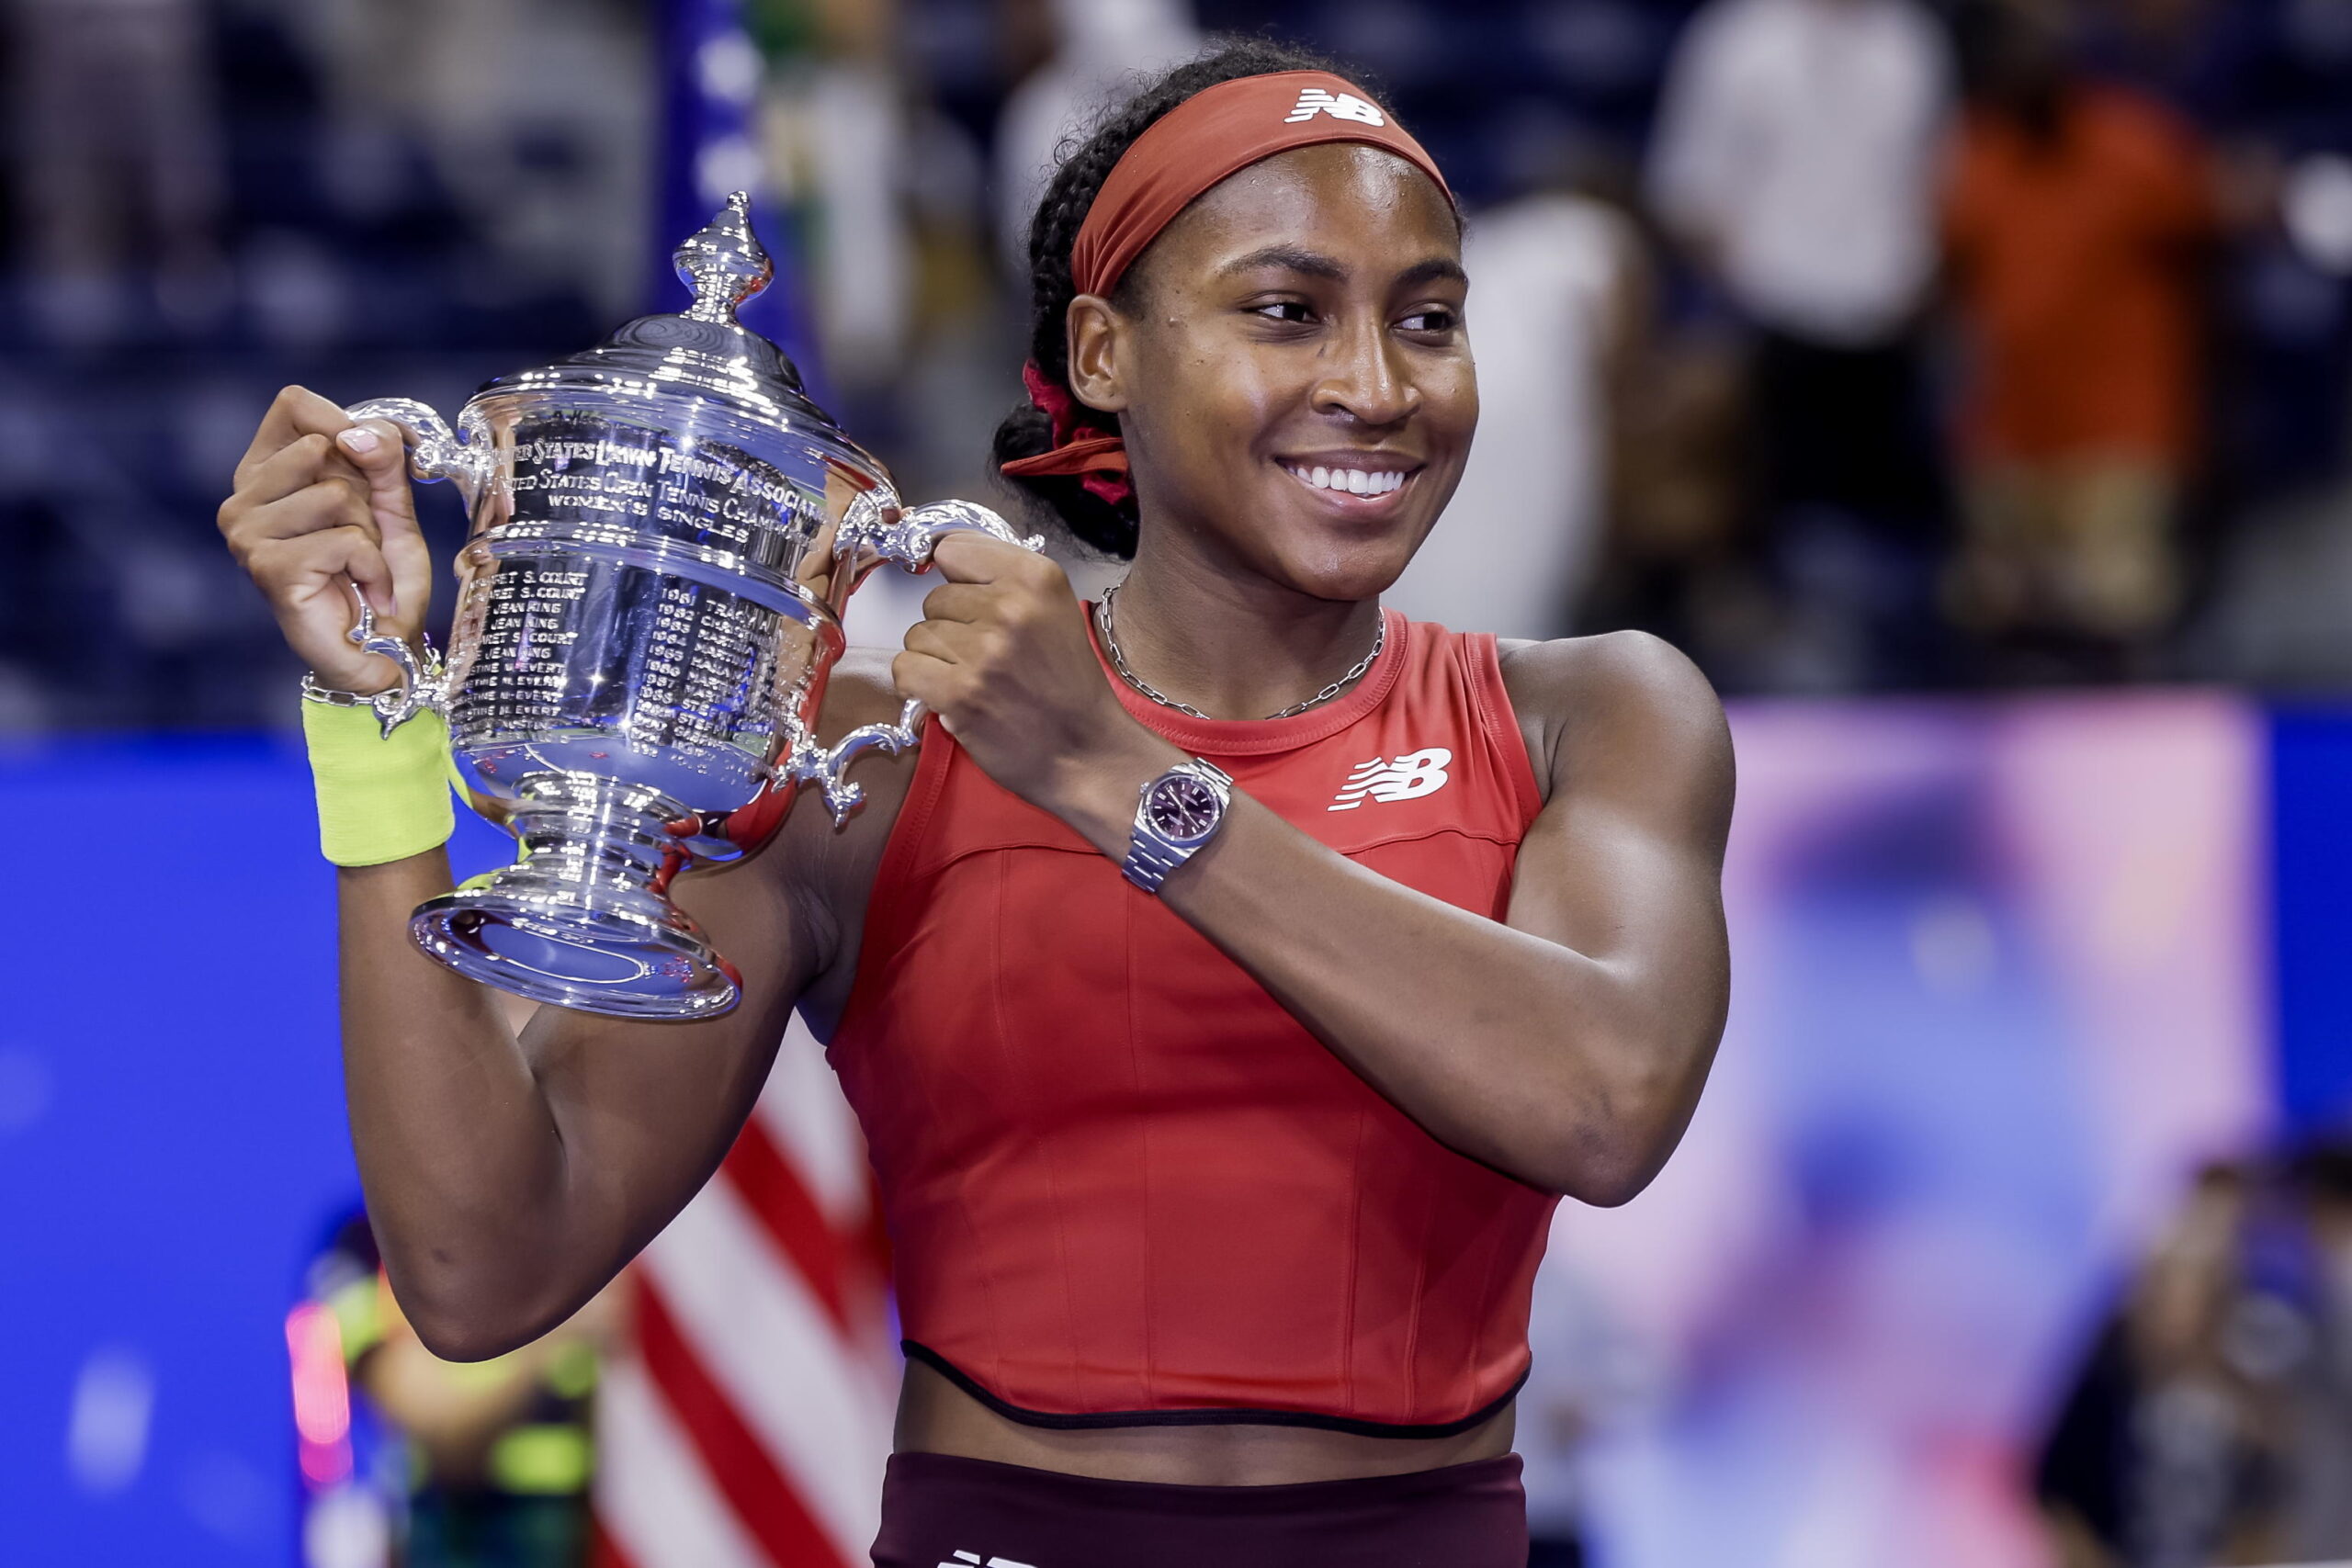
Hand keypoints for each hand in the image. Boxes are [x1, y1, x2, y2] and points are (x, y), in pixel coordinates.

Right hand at [217, 385, 432, 693]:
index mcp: (265, 471)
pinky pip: (346, 540)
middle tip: (360, 537)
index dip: (343, 422)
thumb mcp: (390, 503)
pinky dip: (372, 567)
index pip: (293, 404)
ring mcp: (247, 533)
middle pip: (323, 447)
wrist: (380, 649)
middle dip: (364, 494)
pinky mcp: (267, 567)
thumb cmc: (378, 576)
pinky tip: (361, 590)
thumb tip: (356, 434)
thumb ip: (381, 457)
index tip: (367, 465)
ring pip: (336, 494)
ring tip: (357, 567)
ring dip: (369, 535)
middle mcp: (243, 498)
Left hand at [891, 534, 1177, 840]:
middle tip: (987, 660)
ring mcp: (983, 651)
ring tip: (975, 682)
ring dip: (935, 661)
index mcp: (1037, 578)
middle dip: (950, 629)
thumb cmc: (1068, 686)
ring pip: (916, 636)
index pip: (953, 550)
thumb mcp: (1054, 611)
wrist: (1087, 753)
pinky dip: (919, 687)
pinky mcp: (960, 692)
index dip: (954, 580)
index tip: (968, 604)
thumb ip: (1002, 581)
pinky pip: (905, 669)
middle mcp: (1010, 607)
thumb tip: (936, 553)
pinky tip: (951, 698)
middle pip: (933, 598)